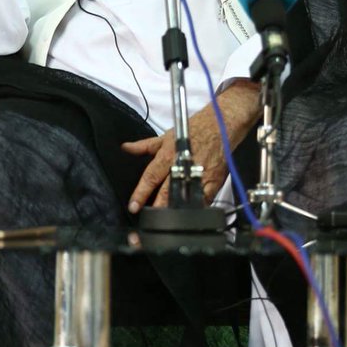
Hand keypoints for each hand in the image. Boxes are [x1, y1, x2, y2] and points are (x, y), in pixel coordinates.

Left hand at [121, 79, 260, 211]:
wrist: (221, 125)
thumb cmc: (192, 130)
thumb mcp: (166, 136)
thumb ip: (145, 146)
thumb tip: (125, 147)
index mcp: (168, 156)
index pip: (151, 177)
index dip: (141, 193)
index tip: (133, 207)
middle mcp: (182, 166)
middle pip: (167, 191)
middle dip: (157, 206)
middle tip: (149, 219)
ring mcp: (199, 175)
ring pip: (185, 197)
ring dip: (176, 209)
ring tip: (167, 222)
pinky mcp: (214, 181)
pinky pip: (205, 199)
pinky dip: (197, 208)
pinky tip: (189, 217)